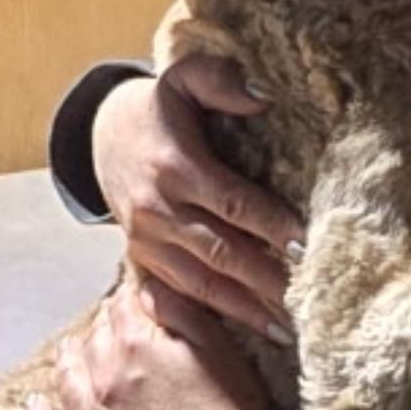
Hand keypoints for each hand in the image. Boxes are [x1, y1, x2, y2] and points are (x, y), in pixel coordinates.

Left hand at [26, 277, 273, 409]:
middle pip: (94, 336)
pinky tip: (35, 405)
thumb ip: (178, 311)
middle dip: (104, 324)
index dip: (130, 296)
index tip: (135, 295)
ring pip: (66, 374)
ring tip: (69, 347)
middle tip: (113, 320)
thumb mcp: (218, 348)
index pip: (123, 305)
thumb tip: (148, 289)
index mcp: (135, 343)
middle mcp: (104, 375)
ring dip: (68, 356)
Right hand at [92, 58, 303, 342]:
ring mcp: (148, 242)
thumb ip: (218, 80)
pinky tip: (246, 331)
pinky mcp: (144, 260)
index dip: (271, 224)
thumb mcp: (182, 78)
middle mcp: (158, 211)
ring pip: (203, 285)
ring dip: (246, 310)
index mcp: (175, 168)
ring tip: (287, 329)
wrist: (101, 134)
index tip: (307, 245)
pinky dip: (215, 317)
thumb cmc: (158, 108)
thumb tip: (261, 96)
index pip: (232, 202)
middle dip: (267, 280)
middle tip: (309, 301)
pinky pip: (180, 296)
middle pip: (222, 253)